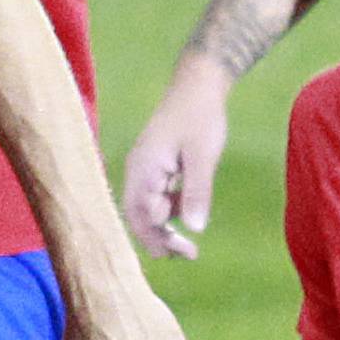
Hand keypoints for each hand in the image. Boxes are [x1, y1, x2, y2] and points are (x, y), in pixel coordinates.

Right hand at [124, 61, 231, 258]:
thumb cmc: (200, 117)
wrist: (198, 84)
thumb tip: (195, 230)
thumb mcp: (202, 156)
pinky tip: (187, 211)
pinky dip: (169, 210)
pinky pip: (155, 196)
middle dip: (159, 239)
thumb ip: (196, 192)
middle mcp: (138, 171)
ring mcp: (145, 167)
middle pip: (139, 216)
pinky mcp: (156, 165)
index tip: (185, 252)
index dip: (159, 238)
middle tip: (188, 255)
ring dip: (164, 227)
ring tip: (187, 245)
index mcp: (143, 169)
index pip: (142, 216)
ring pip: (146, 208)